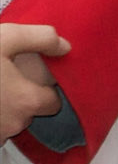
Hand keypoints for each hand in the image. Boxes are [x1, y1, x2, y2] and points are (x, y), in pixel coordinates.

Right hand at [0, 23, 67, 140]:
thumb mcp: (6, 38)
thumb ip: (41, 39)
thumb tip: (65, 47)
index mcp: (27, 102)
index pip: (53, 103)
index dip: (45, 89)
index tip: (32, 78)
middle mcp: (12, 124)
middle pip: (27, 113)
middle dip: (19, 98)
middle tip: (3, 78)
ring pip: (5, 122)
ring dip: (0, 109)